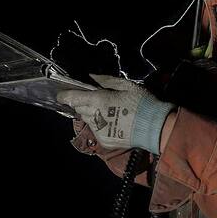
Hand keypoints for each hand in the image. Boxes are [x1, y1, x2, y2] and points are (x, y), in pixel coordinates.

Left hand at [56, 74, 175, 154]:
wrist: (155, 127)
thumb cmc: (142, 102)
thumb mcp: (127, 85)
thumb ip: (106, 80)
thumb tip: (91, 76)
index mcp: (99, 100)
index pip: (73, 98)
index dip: (64, 95)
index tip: (61, 94)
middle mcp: (95, 116)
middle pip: (79, 109)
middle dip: (82, 103)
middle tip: (95, 99)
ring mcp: (99, 130)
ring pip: (87, 120)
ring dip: (91, 114)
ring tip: (106, 110)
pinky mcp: (104, 141)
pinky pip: (96, 130)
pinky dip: (100, 124)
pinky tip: (113, 121)